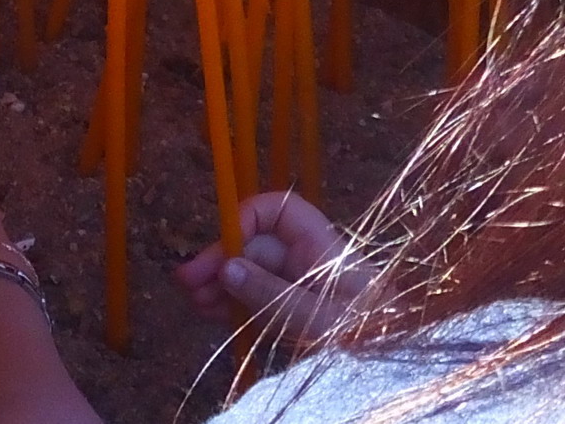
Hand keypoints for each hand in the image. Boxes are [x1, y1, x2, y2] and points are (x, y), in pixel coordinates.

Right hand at [174, 191, 368, 345]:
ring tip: (193, 300)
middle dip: (221, 259)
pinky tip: (210, 312)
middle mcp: (309, 262)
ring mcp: (302, 289)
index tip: (225, 246)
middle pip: (256, 246)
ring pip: (251, 274)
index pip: (279, 211)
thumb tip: (226, 267)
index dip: (247, 218)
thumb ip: (274, 295)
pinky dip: (233, 304)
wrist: (396, 372)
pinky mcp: (297, 314)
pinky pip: (258, 299)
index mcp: (323, 249)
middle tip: (187, 279)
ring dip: (220, 283)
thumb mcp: (323, 320)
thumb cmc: (370, 338)